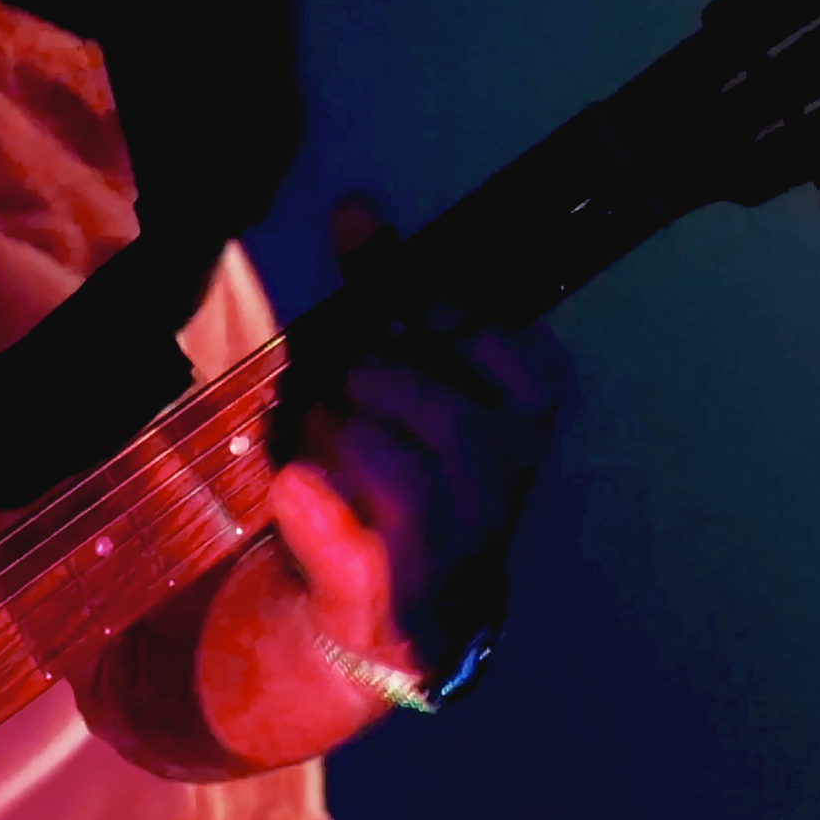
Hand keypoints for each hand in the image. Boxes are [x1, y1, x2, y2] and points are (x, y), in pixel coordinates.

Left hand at [270, 192, 570, 681]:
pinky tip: (300, 488)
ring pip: (378, 459)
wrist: (394, 612)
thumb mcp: (413, 380)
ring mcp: (446, 545)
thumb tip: (354, 206)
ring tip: (323, 441)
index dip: (437, 321)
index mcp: (524, 425)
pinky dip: (294, 484)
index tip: (400, 319)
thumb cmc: (403, 470)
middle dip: (373, 382)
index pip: (501, 348)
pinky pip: (319, 506)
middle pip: (436, 407)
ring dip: (329, 433)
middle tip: (350, 389)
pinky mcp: (381, 586)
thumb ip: (391, 296)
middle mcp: (500, 487)